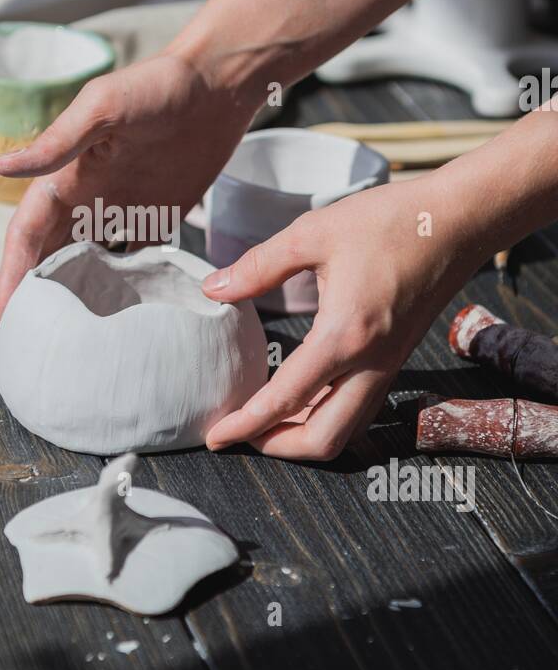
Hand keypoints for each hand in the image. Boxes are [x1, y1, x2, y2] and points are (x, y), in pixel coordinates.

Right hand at [0, 52, 255, 319]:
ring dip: (76, 296)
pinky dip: (124, 288)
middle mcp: (88, 197)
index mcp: (66, 175)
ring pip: (87, 263)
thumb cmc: (156, 86)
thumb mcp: (102, 108)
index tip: (6, 314)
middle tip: (31, 339)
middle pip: (50, 255)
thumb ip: (56, 143)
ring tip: (70, 338)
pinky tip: (125, 320)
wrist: (218, 86)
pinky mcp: (158, 216)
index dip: (13, 273)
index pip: (28, 232)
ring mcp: (122, 209)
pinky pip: (134, 262)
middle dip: (36, 294)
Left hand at [202, 177, 475, 459]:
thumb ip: (259, 266)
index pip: (286, 400)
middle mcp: (371, 363)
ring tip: (265, 422)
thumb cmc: (390, 221)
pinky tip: (303, 398)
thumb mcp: (313, 233)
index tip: (215, 437)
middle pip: (324, 439)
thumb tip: (212, 288)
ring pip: (346, 430)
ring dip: (304, 437)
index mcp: (344, 336)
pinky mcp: (396, 358)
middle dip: (277, 448)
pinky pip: (360, 407)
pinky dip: (327, 417)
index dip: (245, 425)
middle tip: (240, 434)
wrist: (458, 221)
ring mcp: (389, 365)